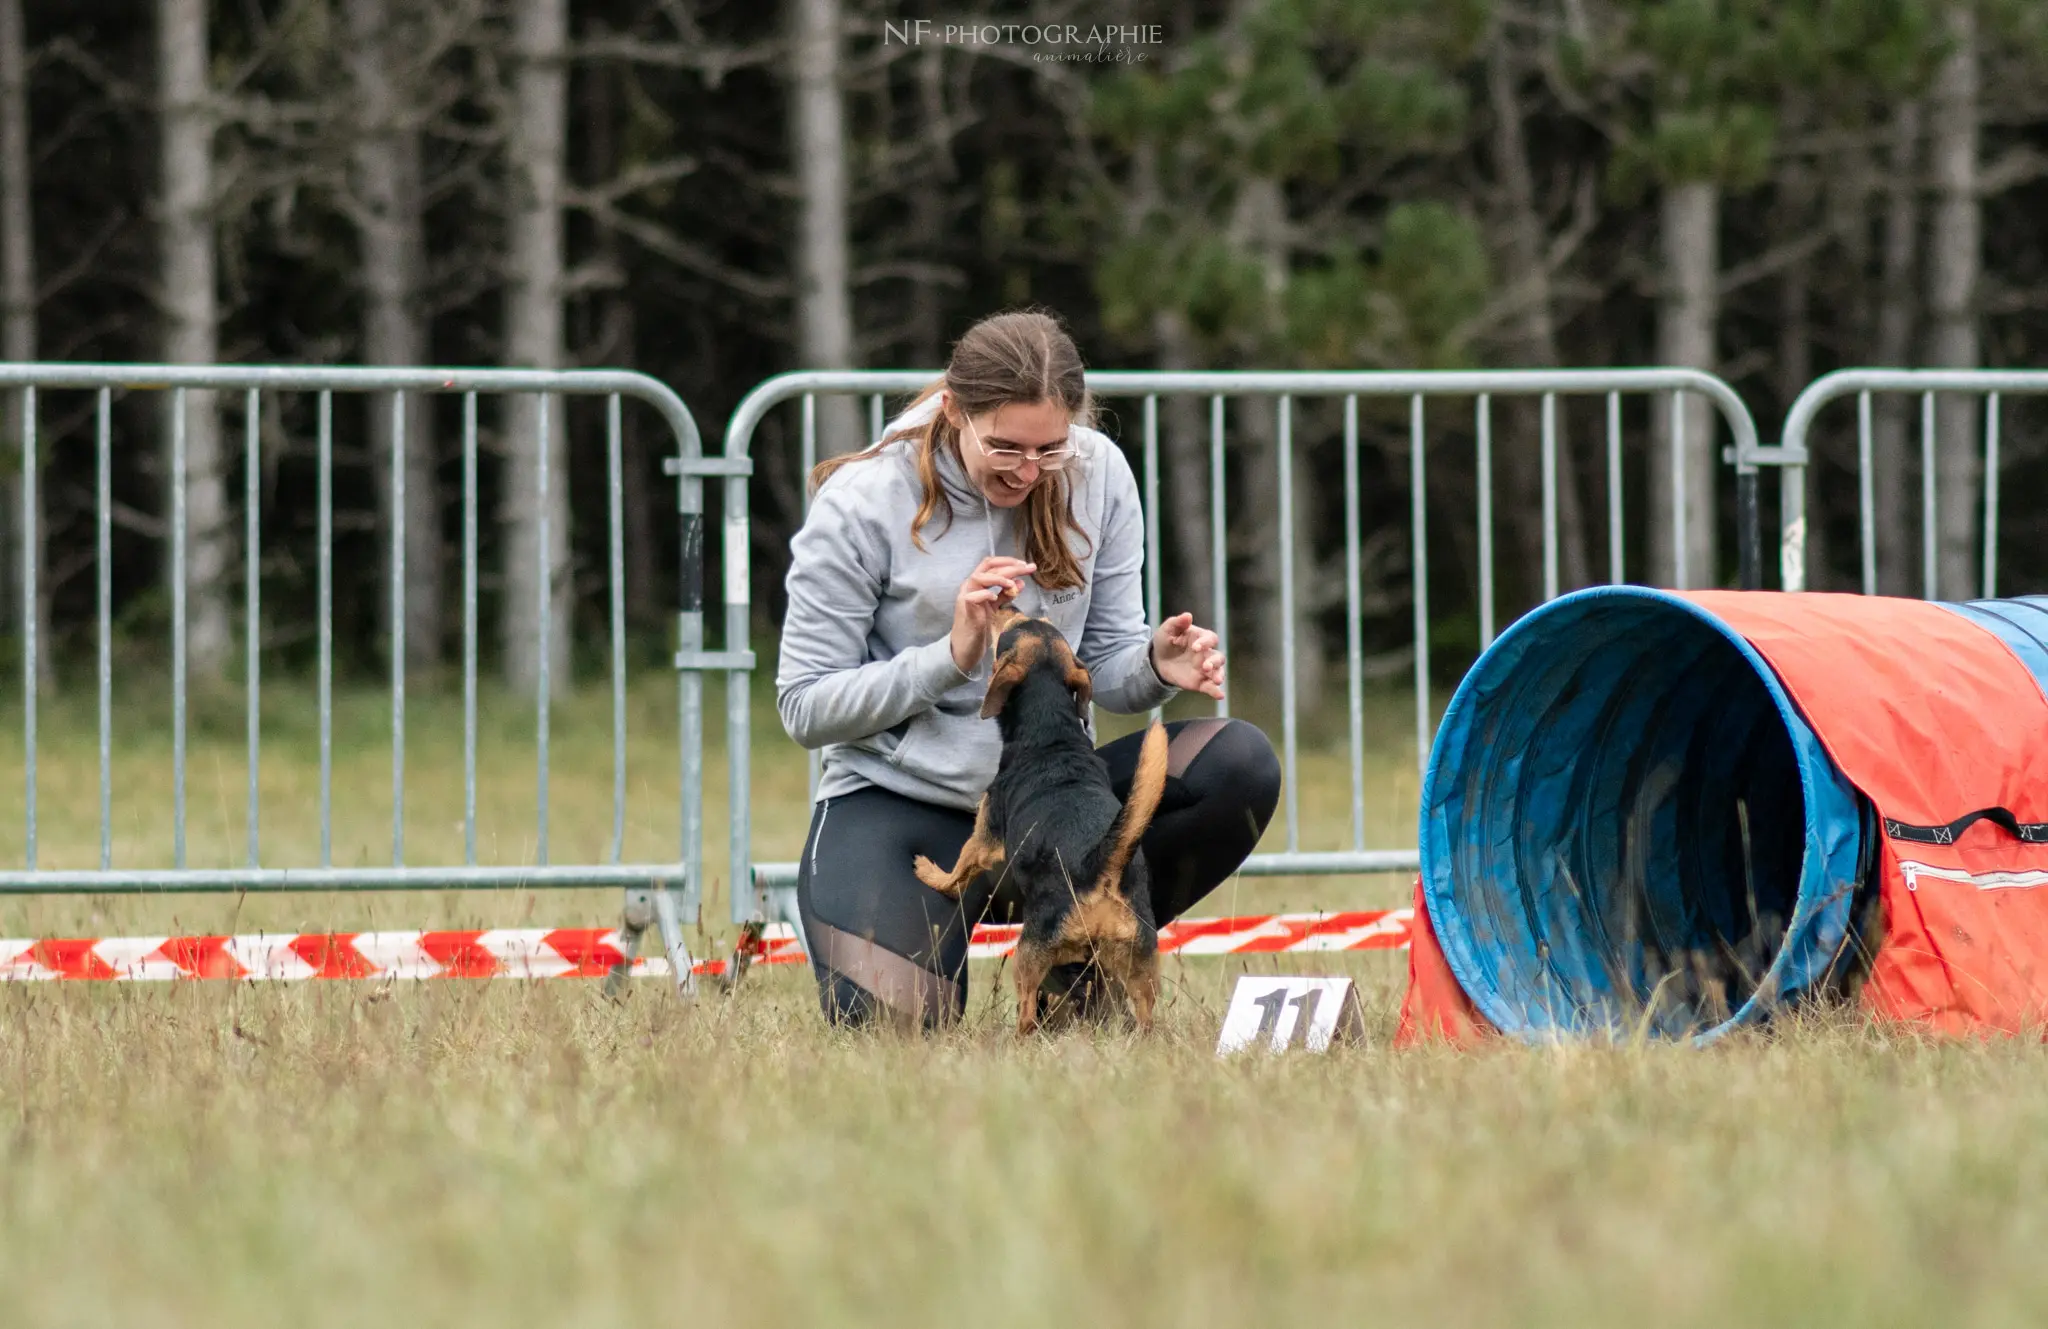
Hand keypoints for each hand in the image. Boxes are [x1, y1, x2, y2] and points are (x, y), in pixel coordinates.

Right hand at [951, 556, 1034, 673]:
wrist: (966, 648)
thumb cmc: (979, 627)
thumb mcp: (995, 607)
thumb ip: (1006, 594)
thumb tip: (1021, 582)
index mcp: (976, 584)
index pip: (991, 564)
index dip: (1008, 561)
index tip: (1026, 565)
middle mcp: (969, 586)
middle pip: (988, 567)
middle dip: (1010, 566)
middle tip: (1028, 569)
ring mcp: (965, 597)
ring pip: (978, 577)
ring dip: (998, 578)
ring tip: (1012, 585)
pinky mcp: (965, 610)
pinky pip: (972, 597)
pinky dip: (985, 594)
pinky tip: (995, 598)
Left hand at [1149, 612, 1224, 698]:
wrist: (1157, 661)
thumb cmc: (1165, 641)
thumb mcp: (1167, 630)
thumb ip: (1177, 622)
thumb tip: (1188, 615)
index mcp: (1201, 638)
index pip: (1210, 639)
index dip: (1205, 642)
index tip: (1195, 648)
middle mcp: (1206, 654)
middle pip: (1218, 657)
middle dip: (1214, 661)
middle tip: (1205, 666)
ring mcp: (1205, 669)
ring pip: (1218, 671)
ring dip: (1219, 675)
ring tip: (1217, 680)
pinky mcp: (1200, 682)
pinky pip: (1211, 687)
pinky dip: (1216, 691)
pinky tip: (1219, 695)